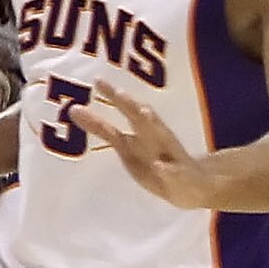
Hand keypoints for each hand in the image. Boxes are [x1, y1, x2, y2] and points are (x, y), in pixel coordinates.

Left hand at [81, 81, 205, 207]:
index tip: (97, 80)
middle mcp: (158, 138)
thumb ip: (102, 128)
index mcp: (145, 130)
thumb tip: (74, 110)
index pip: (127, 108)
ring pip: (162, 137)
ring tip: (143, 112)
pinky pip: (174, 173)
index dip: (113, 95)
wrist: (194, 187)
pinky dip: (167, 170)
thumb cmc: (155, 160)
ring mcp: (171, 156)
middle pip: (143, 118)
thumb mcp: (126, 145)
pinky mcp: (180, 178)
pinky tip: (159, 167)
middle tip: (118, 92)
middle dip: (131, 105)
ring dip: (153, 125)